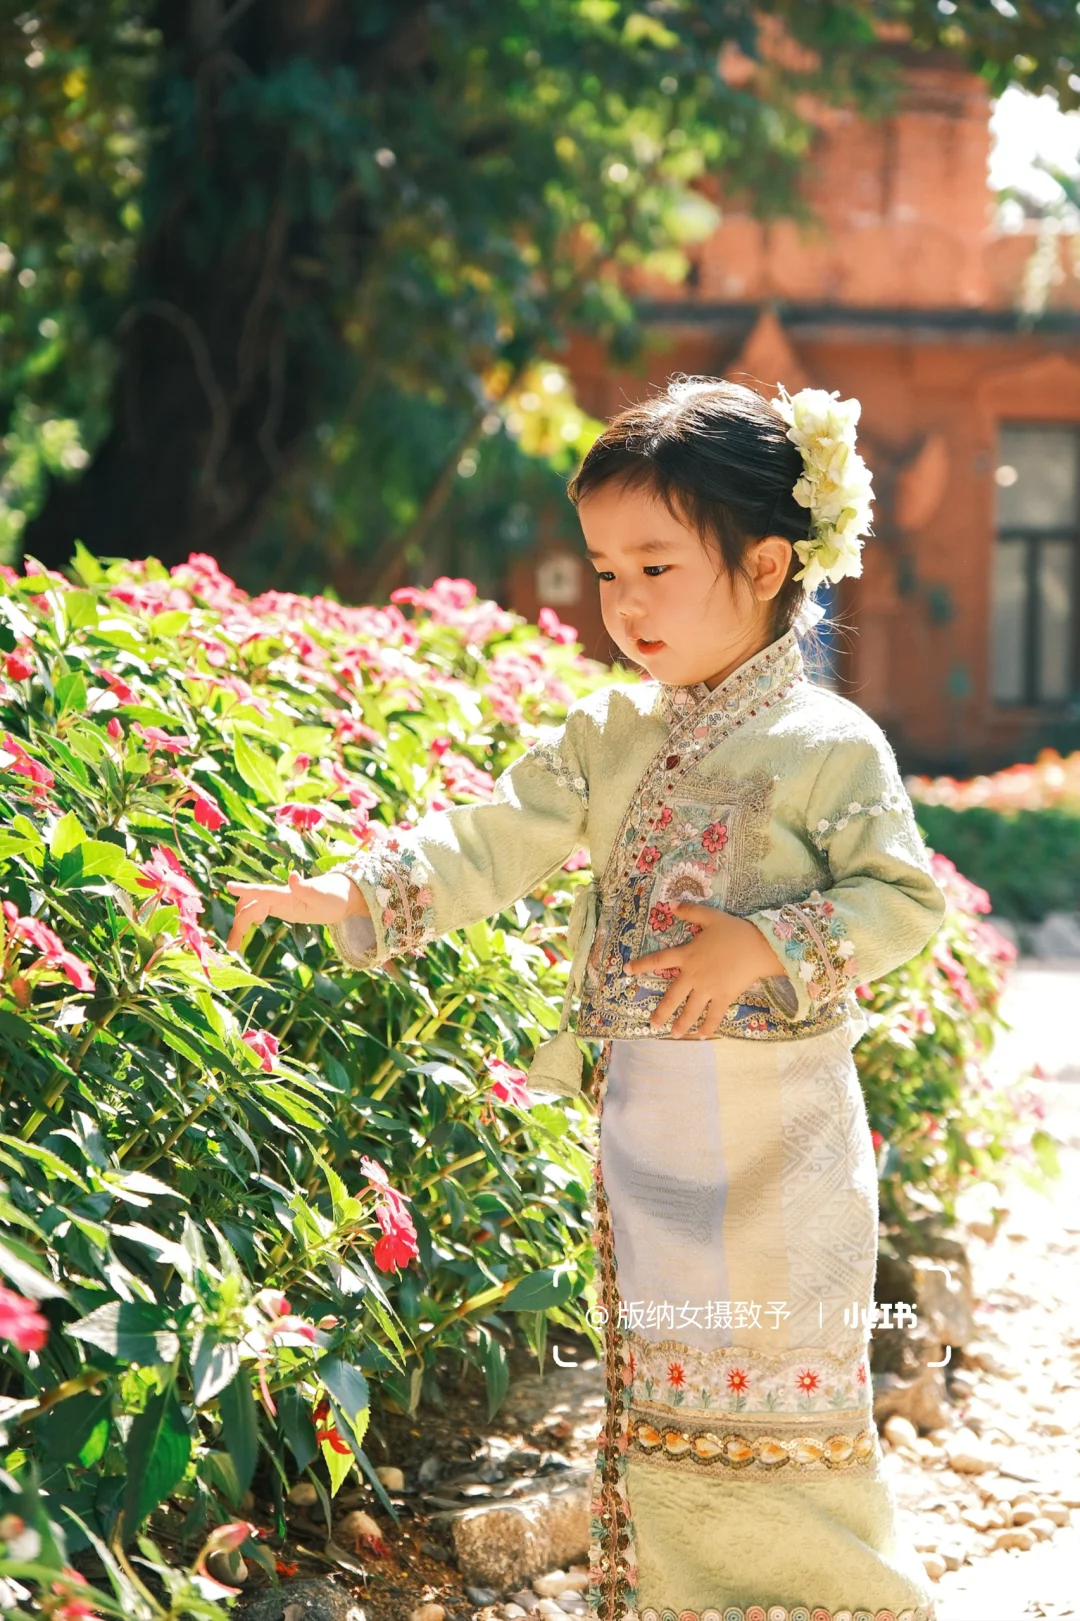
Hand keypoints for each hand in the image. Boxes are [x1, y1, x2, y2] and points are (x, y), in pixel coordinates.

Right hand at [225, 869, 368, 952]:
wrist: (342, 896)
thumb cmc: (333, 895)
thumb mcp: (321, 895)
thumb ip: (305, 888)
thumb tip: (292, 876)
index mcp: (286, 893)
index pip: (261, 891)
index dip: (245, 890)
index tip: (228, 887)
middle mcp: (278, 896)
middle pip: (250, 907)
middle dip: (238, 924)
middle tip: (231, 946)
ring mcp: (278, 901)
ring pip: (251, 910)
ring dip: (240, 925)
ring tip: (233, 946)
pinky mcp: (281, 908)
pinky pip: (258, 912)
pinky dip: (249, 921)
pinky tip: (247, 930)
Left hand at [626, 902, 784, 1037]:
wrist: (758, 946)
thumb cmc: (734, 931)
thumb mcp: (710, 916)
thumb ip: (689, 911)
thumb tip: (671, 905)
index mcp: (687, 955)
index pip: (659, 960)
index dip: (641, 965)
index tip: (626, 970)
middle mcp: (693, 975)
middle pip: (673, 996)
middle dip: (661, 1011)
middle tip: (652, 1023)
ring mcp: (708, 989)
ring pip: (691, 1010)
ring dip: (682, 1024)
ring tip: (674, 1035)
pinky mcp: (723, 997)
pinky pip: (714, 1015)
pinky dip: (708, 1026)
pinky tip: (702, 1035)